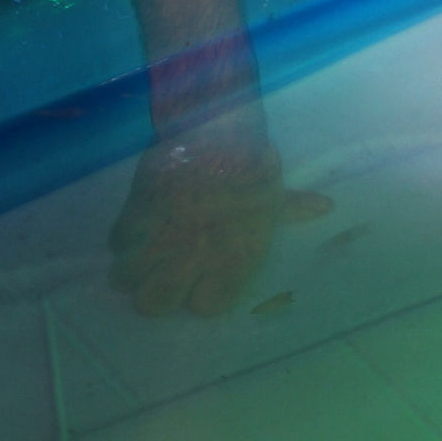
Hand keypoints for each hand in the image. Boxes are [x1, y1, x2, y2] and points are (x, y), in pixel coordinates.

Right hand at [112, 111, 333, 316]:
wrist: (213, 131)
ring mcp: (159, 241)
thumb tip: (325, 207)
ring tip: (145, 255)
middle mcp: (193, 261)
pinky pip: (116, 244)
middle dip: (155, 293)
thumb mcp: (272, 190)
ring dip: (133, 270)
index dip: (199, 297)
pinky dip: (123, 239)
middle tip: (162, 272)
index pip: (204, 309)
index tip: (198, 282)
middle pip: (154, 305)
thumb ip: (292, 209)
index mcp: (231, 263)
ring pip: (125, 280)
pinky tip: (138, 227)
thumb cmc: (249, 164)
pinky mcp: (133, 217)